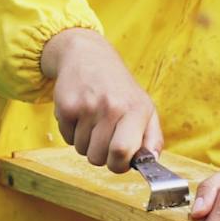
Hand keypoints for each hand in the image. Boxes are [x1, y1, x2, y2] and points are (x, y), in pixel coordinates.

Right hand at [41, 28, 163, 171]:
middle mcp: (112, 106)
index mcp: (137, 110)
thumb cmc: (119, 88)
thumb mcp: (144, 106)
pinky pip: (67, 139)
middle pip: (98, 158)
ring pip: (82, 150)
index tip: (119, 159)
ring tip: (92, 121)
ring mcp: (88, 106)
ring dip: (86, 143)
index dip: (119, 164)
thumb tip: (151, 162)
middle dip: (100, 155)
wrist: (88, 56)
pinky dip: (71, 133)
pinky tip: (80, 114)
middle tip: (104, 136)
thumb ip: (152, 138)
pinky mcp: (66, 106)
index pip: (122, 151)